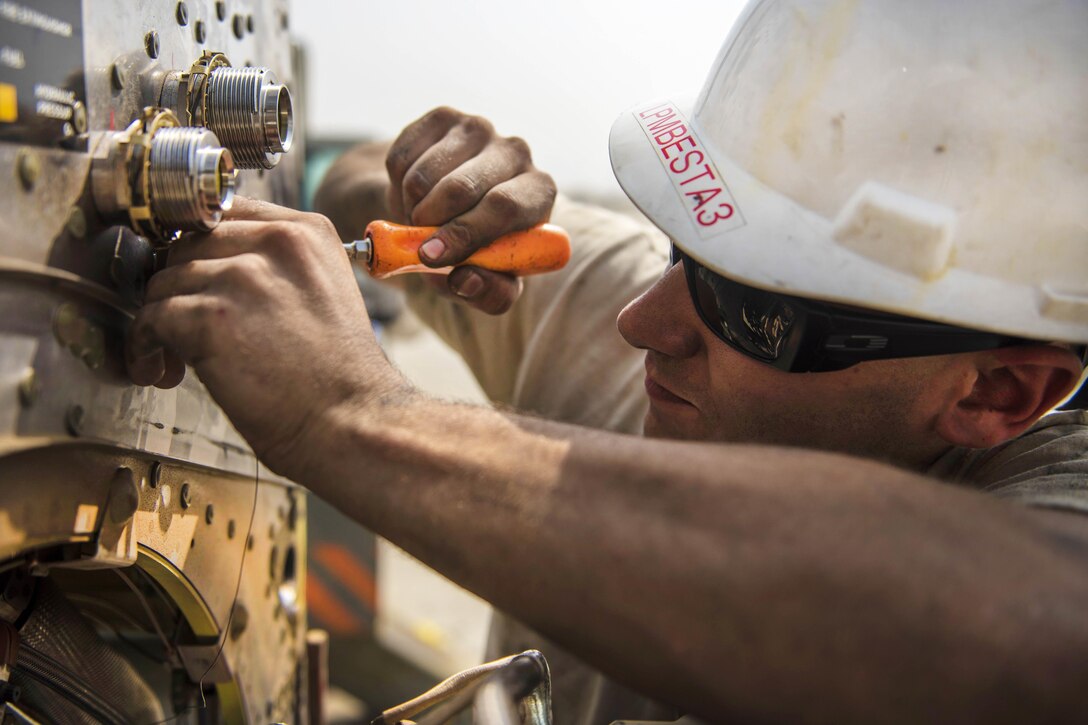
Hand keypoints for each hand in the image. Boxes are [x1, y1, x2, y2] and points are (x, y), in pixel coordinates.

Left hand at [126, 198, 408, 479]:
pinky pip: (150, 317)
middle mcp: (276, 243)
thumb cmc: (340, 376)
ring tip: (173, 358)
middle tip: (180, 328)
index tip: (191, 276)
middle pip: (188, 244)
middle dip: (177, 286)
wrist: (351, 420)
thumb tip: (216, 267)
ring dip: (158, 320)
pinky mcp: (210, 318)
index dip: (199, 245)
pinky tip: (160, 370)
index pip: (227, 212)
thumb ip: (279, 266)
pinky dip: (145, 347)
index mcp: (307, 232)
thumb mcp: (325, 292)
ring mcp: (242, 278)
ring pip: (164, 281)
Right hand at [386, 107, 556, 313]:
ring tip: (421, 222)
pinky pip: (403, 157)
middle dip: (431, 224)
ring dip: (411, 209)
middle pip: (462, 188)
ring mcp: (480, 129)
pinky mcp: (443, 118)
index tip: (432, 257)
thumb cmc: (476, 253)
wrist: (443, 212)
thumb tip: (466, 279)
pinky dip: (396, 187)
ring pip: (425, 175)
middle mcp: (517, 153)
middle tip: (420, 245)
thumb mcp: (487, 285)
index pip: (505, 207)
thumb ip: (487, 293)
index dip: (466, 234)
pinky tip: (413, 197)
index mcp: (539, 193)